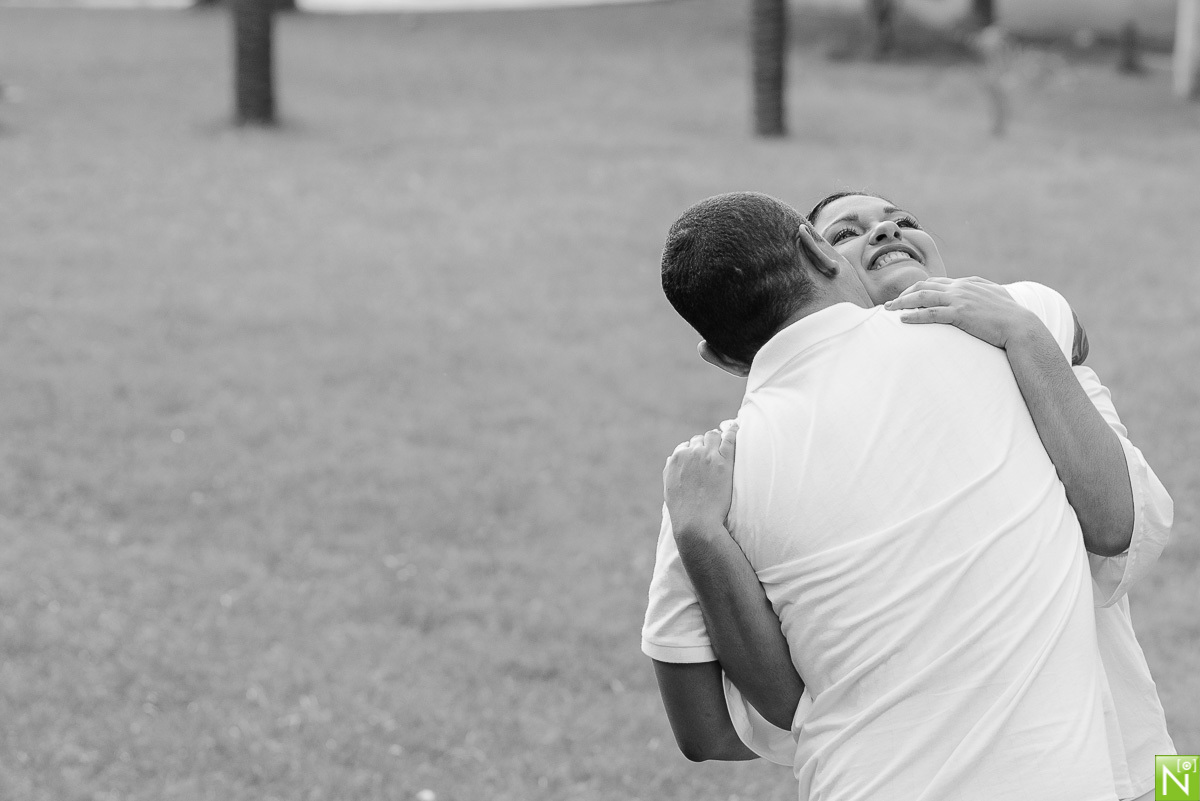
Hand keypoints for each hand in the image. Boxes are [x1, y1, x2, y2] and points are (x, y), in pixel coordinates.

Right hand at [663, 422, 737, 535]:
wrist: (696, 523)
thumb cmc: (683, 512)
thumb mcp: (669, 489)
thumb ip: (671, 472)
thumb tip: (672, 460)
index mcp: (675, 459)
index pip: (686, 446)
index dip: (695, 451)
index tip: (702, 457)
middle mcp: (690, 453)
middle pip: (700, 439)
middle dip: (707, 445)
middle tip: (716, 454)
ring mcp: (707, 455)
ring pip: (713, 435)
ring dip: (718, 439)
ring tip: (726, 445)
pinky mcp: (723, 460)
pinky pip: (729, 437)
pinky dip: (733, 431)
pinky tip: (737, 429)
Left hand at [883, 276, 1041, 349]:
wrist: (1021, 327)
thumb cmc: (1011, 316)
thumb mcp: (996, 297)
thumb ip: (983, 291)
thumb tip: (977, 293)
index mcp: (967, 283)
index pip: (935, 282)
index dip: (917, 290)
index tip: (905, 298)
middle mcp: (960, 287)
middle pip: (923, 287)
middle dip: (903, 295)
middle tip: (889, 305)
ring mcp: (959, 299)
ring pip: (922, 297)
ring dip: (902, 303)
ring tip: (888, 311)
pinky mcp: (959, 313)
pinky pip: (930, 313)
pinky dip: (914, 316)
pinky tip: (903, 320)